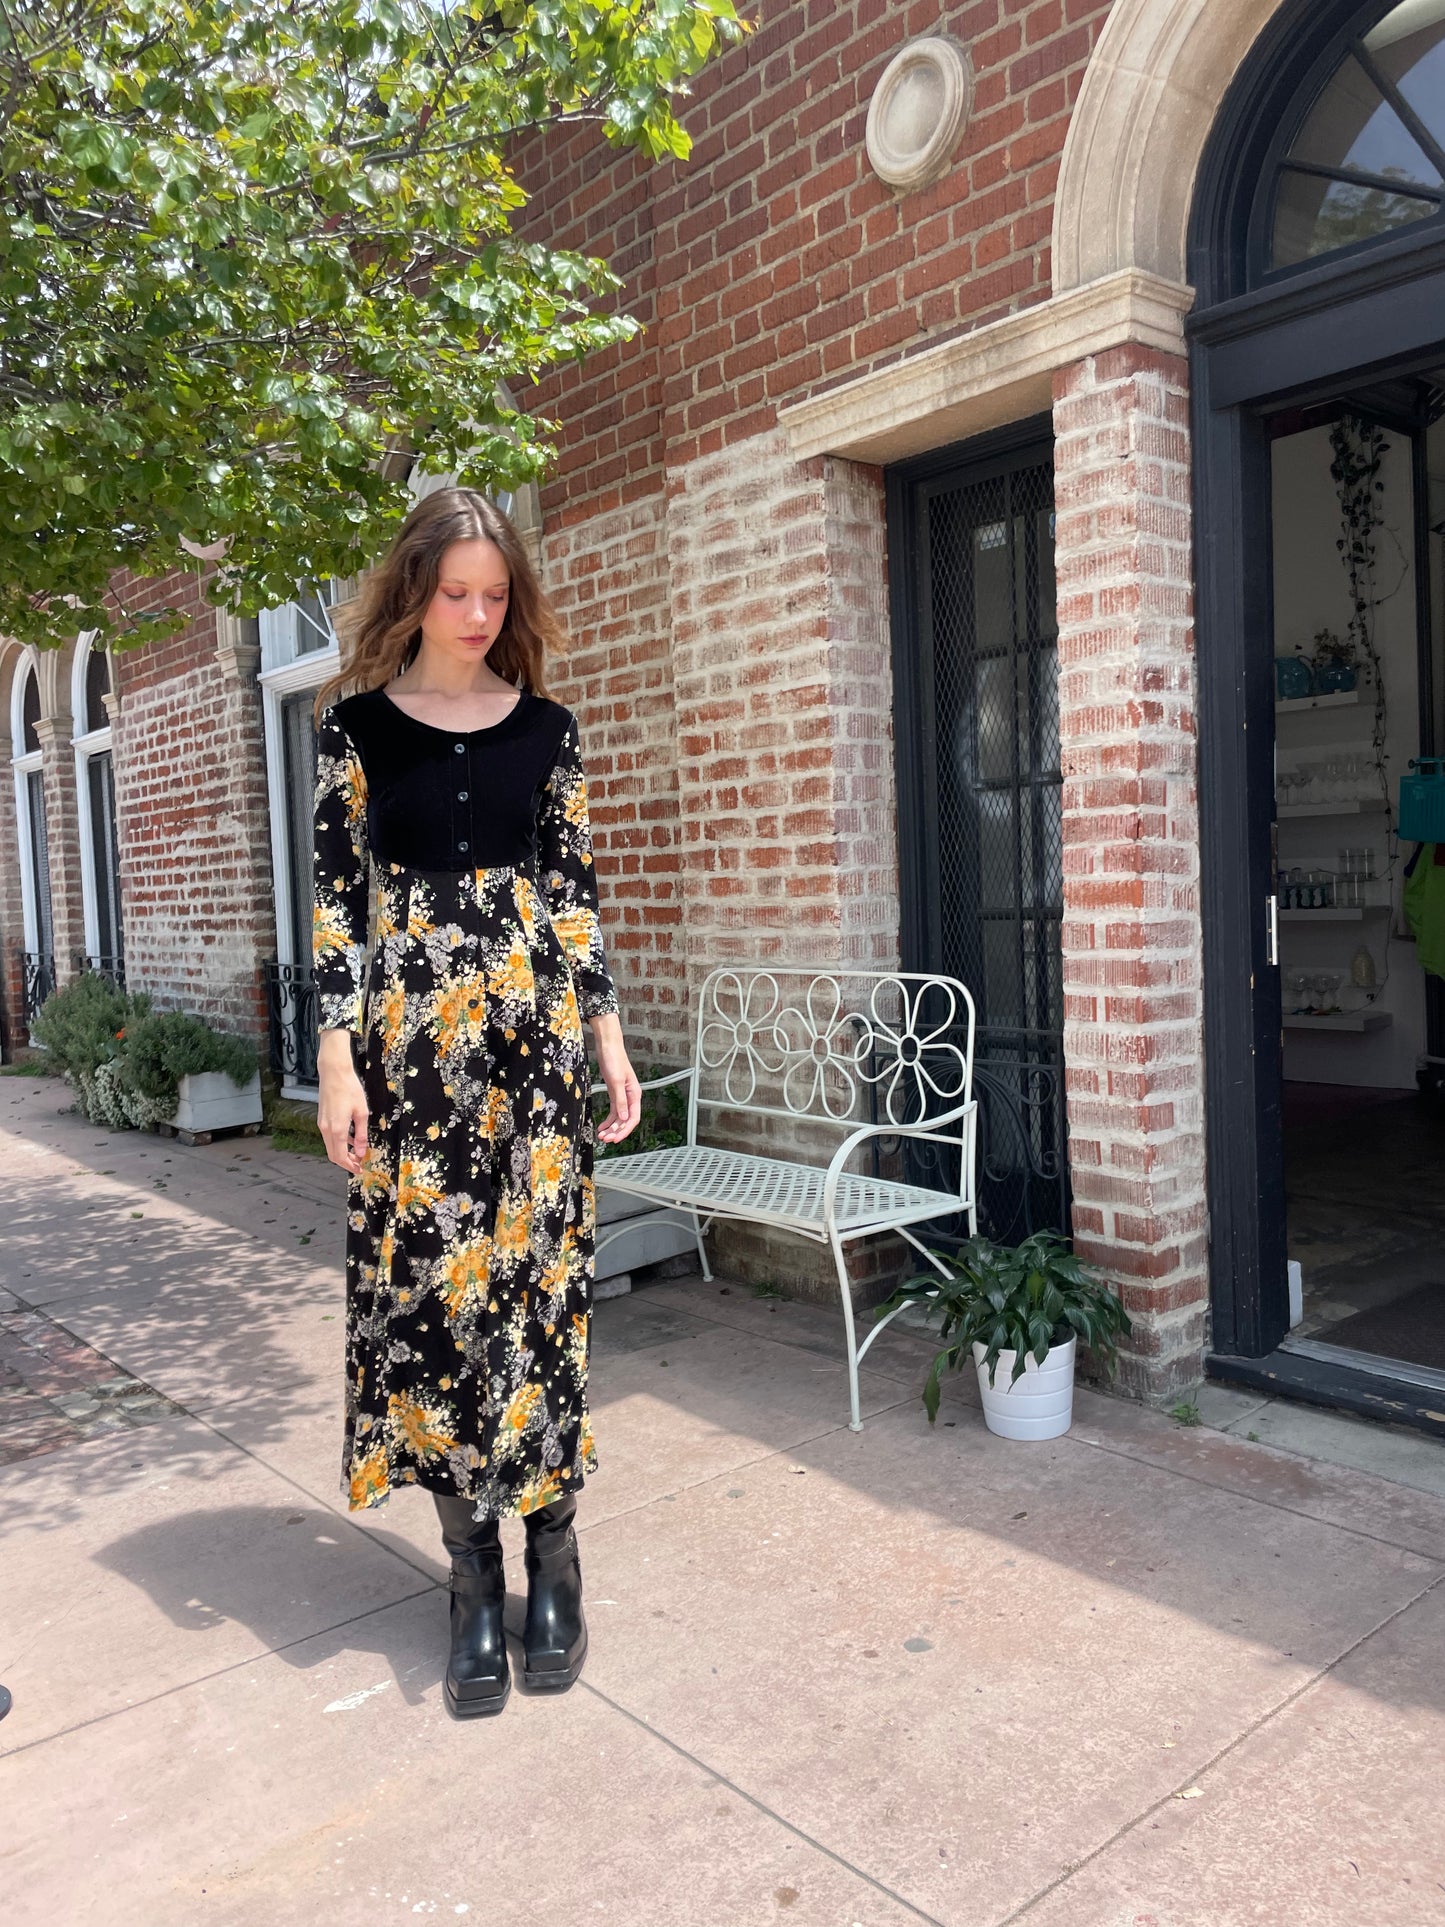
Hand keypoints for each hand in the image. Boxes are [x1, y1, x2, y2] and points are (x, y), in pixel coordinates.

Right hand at [317, 1029, 368, 1174]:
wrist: (334, 1073)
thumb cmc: (349, 1089)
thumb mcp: (361, 1113)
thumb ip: (361, 1134)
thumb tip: (361, 1151)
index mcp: (337, 1129)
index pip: (340, 1156)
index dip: (349, 1165)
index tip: (359, 1168)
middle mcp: (326, 1129)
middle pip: (332, 1154)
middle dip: (345, 1162)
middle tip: (359, 1164)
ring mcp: (322, 1124)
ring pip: (330, 1146)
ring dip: (342, 1153)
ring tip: (356, 1154)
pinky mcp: (322, 1119)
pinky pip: (329, 1137)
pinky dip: (338, 1143)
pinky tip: (350, 1140)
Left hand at [590, 1013, 640, 1145]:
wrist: (608, 1047)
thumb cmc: (614, 1060)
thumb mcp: (616, 1081)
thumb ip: (620, 1101)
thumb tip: (624, 1119)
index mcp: (634, 1095)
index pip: (633, 1118)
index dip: (625, 1131)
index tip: (615, 1139)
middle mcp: (630, 1097)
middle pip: (626, 1120)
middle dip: (616, 1131)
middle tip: (605, 1139)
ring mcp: (622, 1096)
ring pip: (619, 1118)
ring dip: (612, 1128)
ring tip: (602, 1136)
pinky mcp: (614, 1093)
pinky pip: (614, 1111)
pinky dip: (608, 1120)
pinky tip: (602, 1126)